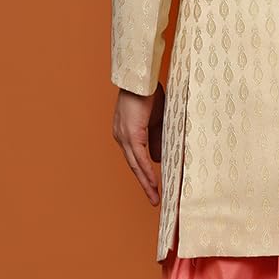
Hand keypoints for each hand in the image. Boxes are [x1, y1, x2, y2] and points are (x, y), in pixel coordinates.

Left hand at [112, 82, 164, 205]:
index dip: (144, 173)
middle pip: (133, 165)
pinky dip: (146, 171)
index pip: (135, 158)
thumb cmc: (149, 94)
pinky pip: (139, 157)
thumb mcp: (156, 120)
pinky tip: (152, 182)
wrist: (142, 80)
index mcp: (125, 133)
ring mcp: (124, 136)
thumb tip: (157, 158)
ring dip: (146, 182)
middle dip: (144, 184)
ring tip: (155, 197)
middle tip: (154, 199)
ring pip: (135, 165)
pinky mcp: (131, 134)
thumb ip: (156, 139)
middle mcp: (121, 137)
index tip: (152, 186)